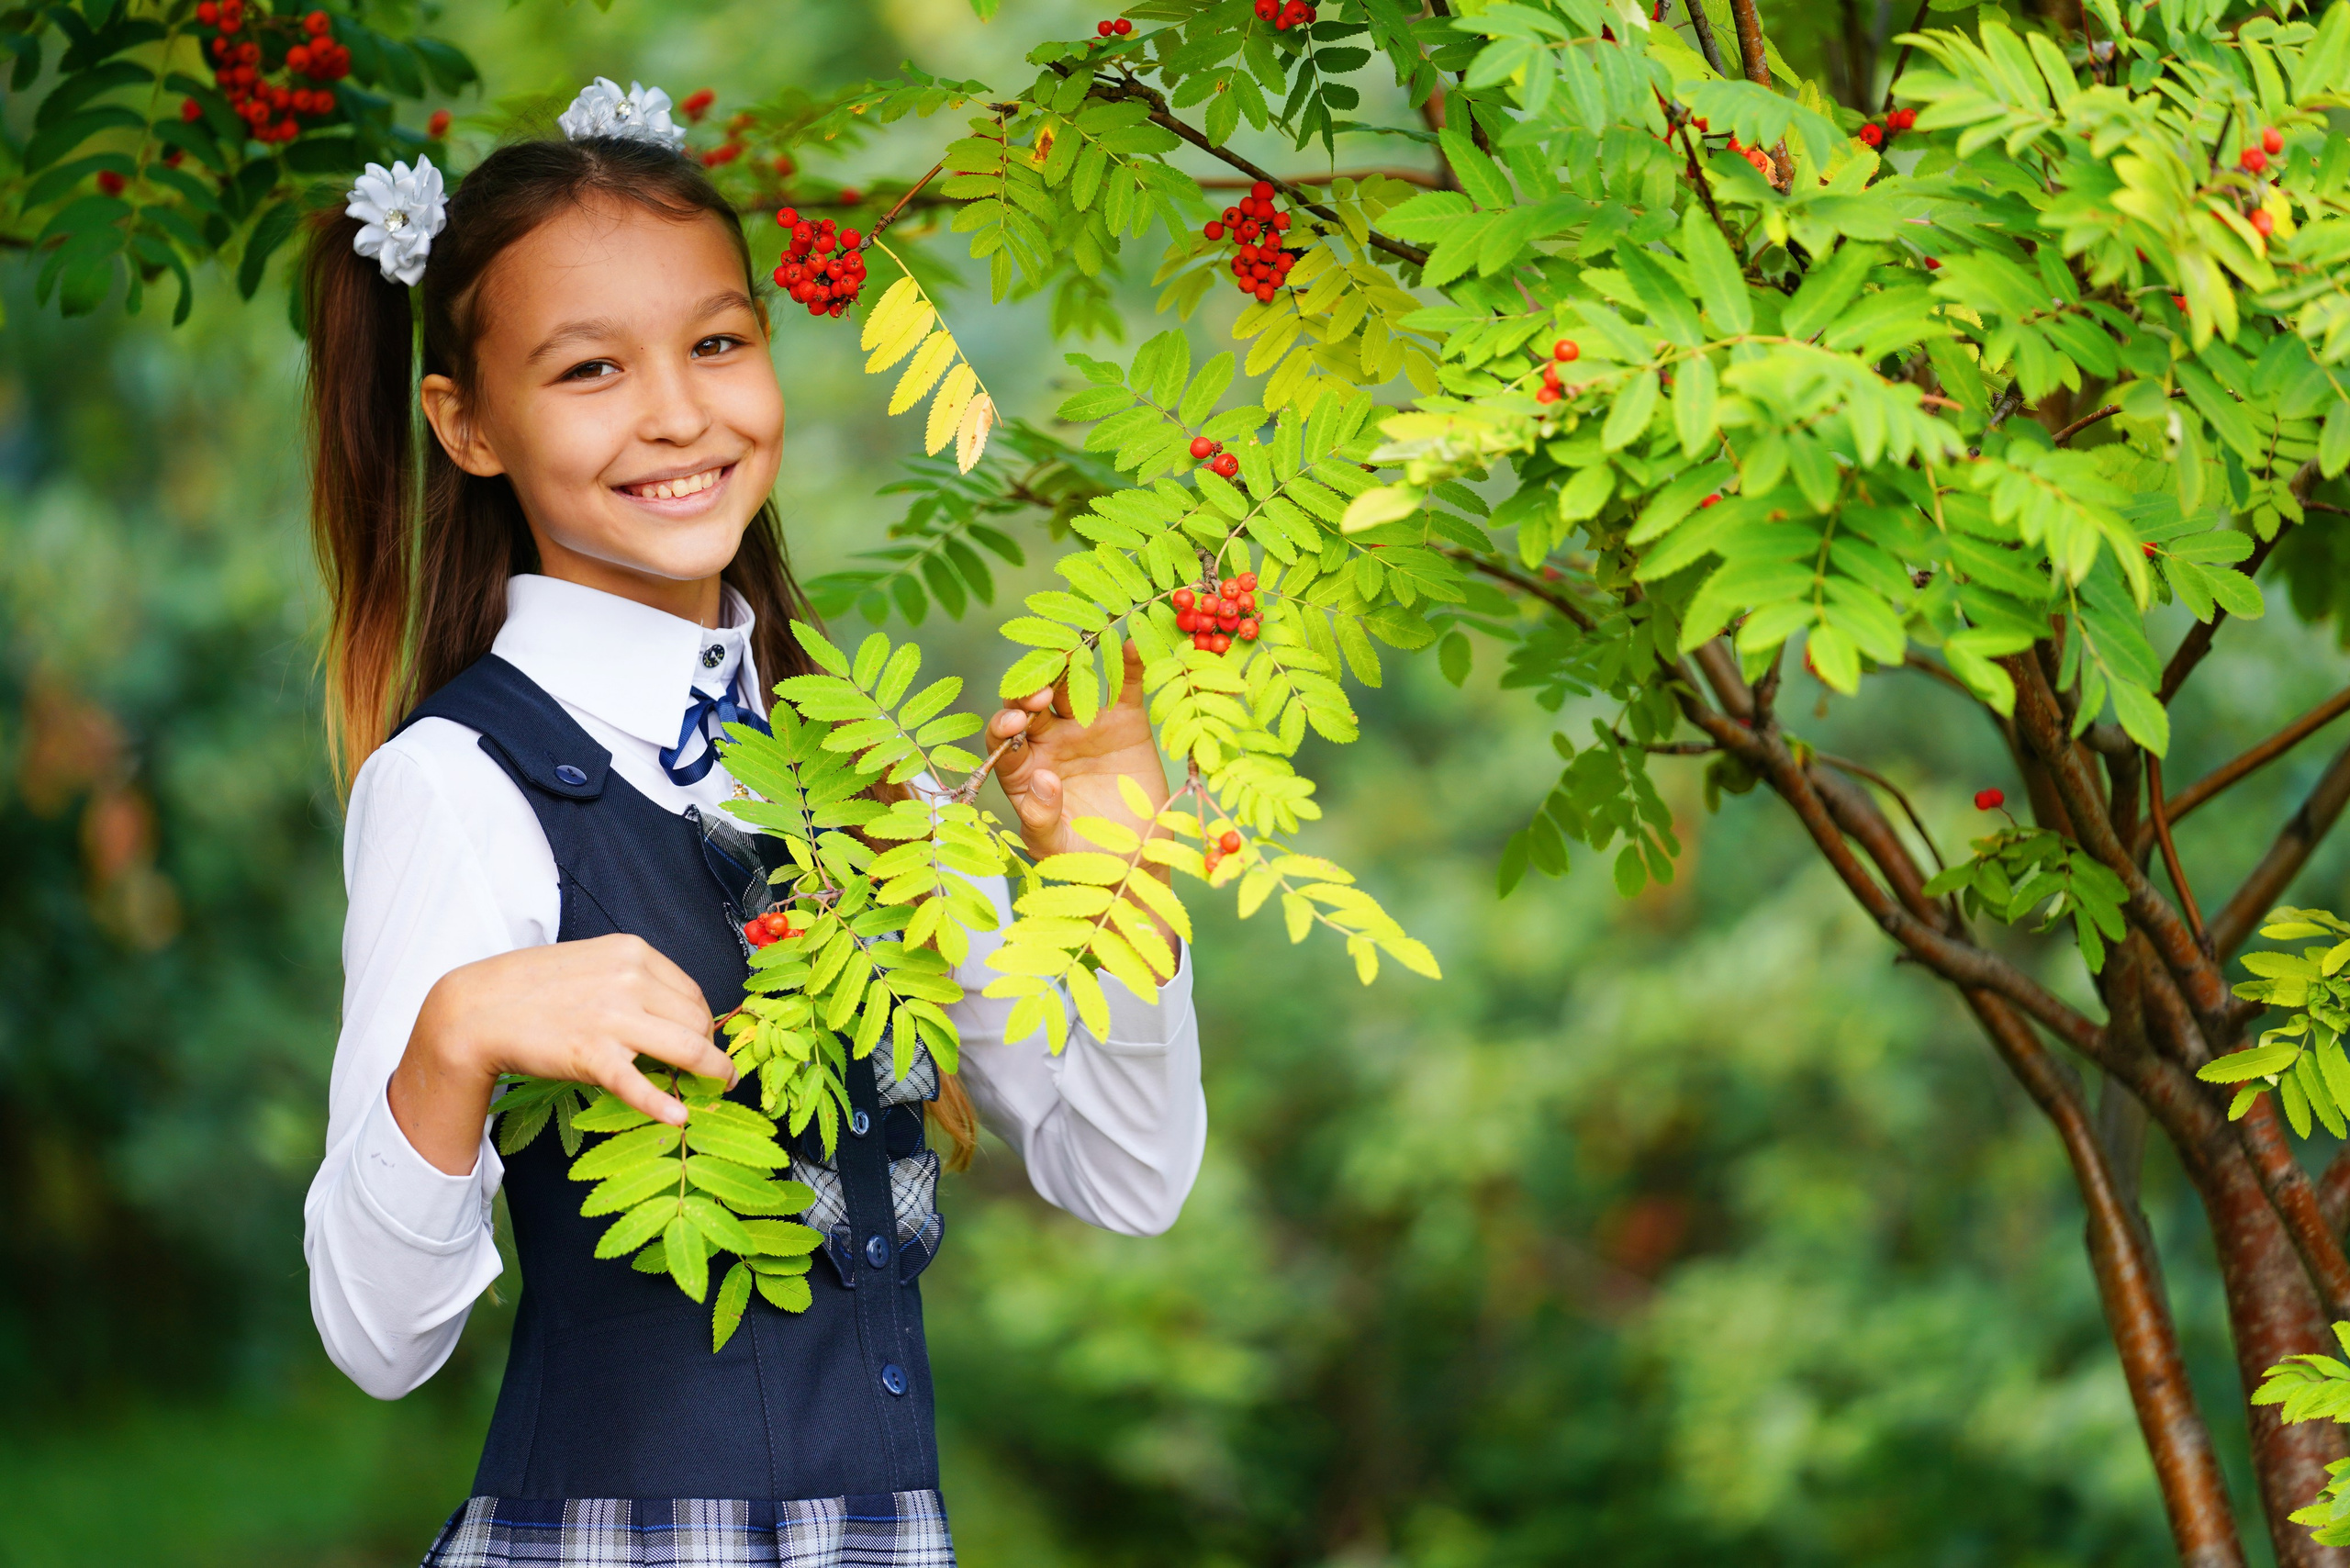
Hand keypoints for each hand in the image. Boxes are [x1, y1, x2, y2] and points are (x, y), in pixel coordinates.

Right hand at [388, 934, 737, 1174]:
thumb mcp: (591, 962)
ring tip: (718, 1087)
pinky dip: (663, 1104)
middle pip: (696, 1021)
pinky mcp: (592, 1054)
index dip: (704, 1022)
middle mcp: (630, 979)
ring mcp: (613, 1017)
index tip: (705, 1040)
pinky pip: (639, 1084)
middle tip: (708, 1068)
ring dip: (711, 1072)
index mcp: (632, 953)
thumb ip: (632, 979)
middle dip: (708, 1048)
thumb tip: (670, 1010)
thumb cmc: (532, 987)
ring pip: (687, 1049)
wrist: (478, 1008)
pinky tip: (679, 1116)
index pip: (692, 992)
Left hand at [981, 642, 1181, 959]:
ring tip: (1076, 657)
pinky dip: (1130, 661)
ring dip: (1070, 667)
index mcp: (1022, 767)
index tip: (1015, 725)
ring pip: (1070, 684)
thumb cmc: (1084, 858)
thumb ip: (1041, 817)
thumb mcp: (1056, 846)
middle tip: (1040, 694)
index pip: (1003, 737)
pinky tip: (1135, 643)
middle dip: (1029, 691)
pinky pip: (1124, 685)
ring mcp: (1085, 725)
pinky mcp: (1124, 720)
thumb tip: (1042, 779)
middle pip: (1030, 702)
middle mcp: (1048, 739)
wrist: (1136, 860)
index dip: (1005, 726)